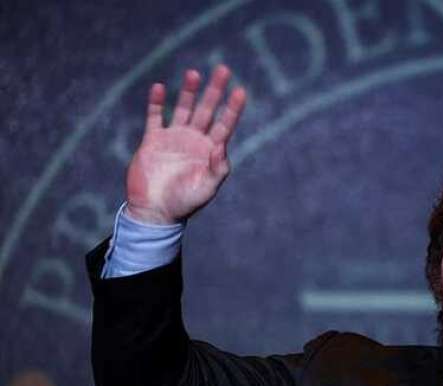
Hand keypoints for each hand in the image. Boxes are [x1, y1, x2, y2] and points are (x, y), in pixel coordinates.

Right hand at [125, 65, 246, 224]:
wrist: (155, 211)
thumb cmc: (184, 203)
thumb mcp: (207, 188)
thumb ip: (217, 167)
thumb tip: (221, 144)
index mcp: (210, 151)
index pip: (225, 125)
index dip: (233, 108)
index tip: (241, 91)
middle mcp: (194, 141)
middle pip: (207, 110)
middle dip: (215, 91)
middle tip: (223, 69)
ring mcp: (174, 139)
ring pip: (184, 109)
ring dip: (189, 91)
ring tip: (194, 73)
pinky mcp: (153, 141)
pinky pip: (155, 117)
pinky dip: (157, 103)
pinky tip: (160, 88)